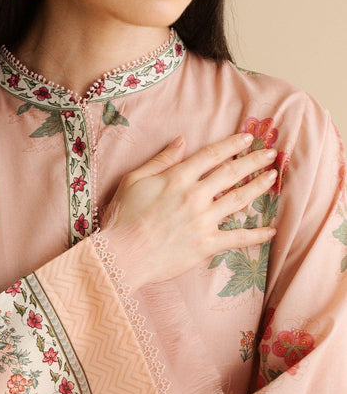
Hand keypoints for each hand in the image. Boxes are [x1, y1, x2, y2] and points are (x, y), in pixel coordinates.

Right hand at [100, 132, 277, 291]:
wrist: (121, 255)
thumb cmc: (122, 218)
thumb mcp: (134, 180)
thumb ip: (160, 160)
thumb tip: (181, 140)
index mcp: (177, 177)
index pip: (212, 155)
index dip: (232, 145)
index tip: (248, 138)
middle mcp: (195, 196)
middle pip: (232, 173)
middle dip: (254, 161)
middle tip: (271, 154)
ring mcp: (203, 221)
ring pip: (239, 199)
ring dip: (258, 187)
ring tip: (272, 179)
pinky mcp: (206, 244)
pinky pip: (237, 238)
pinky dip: (256, 235)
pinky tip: (271, 231)